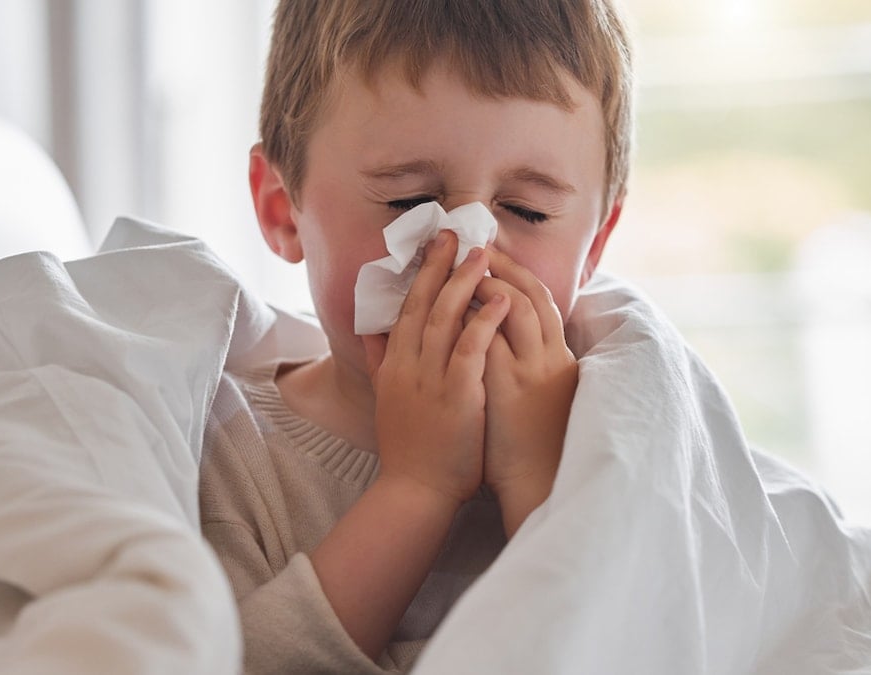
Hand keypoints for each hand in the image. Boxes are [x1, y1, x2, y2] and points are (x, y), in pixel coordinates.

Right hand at [362, 230, 510, 507]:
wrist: (415, 491)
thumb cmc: (409, 449)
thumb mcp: (385, 398)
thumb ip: (377, 361)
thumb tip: (369, 329)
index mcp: (394, 365)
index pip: (406, 308)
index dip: (421, 274)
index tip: (434, 246)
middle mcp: (409, 366)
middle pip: (423, 304)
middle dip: (439, 265)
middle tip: (454, 232)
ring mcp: (432, 379)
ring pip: (446, 319)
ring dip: (464, 282)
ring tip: (482, 254)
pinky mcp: (457, 395)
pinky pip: (471, 349)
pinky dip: (485, 321)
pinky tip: (501, 298)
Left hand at [472, 247, 577, 535]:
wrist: (539, 486)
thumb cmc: (534, 447)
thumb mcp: (538, 397)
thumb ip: (524, 365)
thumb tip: (498, 341)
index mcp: (556, 358)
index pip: (540, 300)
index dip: (517, 273)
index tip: (492, 253)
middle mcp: (549, 357)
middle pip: (531, 293)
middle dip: (503, 265)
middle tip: (475, 243)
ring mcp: (532, 370)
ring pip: (515, 309)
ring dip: (488, 282)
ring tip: (462, 263)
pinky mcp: (511, 386)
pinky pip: (492, 339)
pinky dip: (475, 318)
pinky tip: (455, 303)